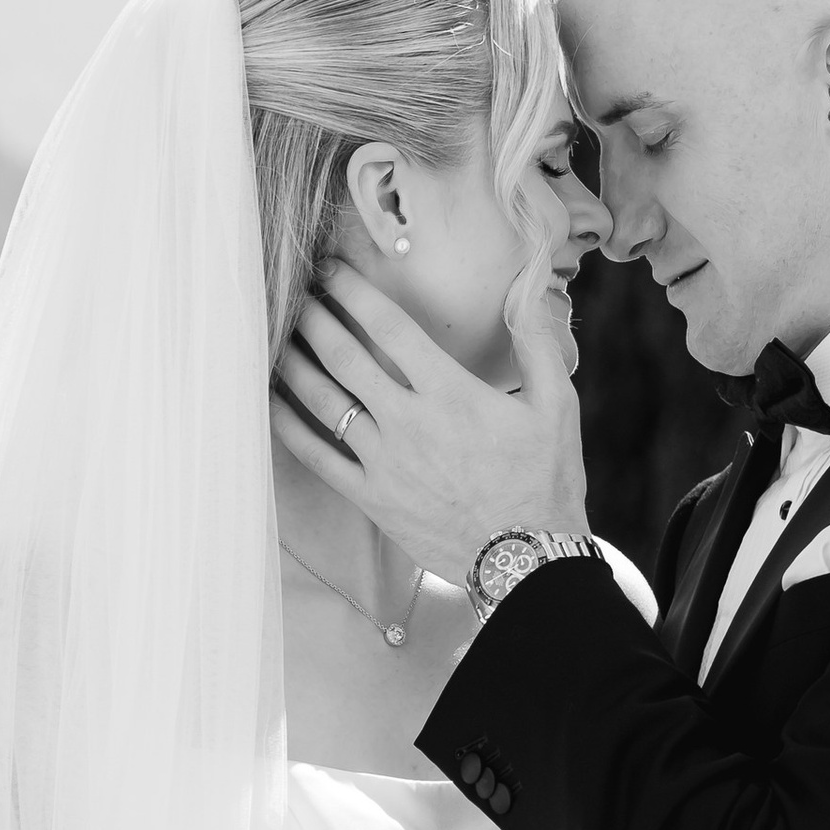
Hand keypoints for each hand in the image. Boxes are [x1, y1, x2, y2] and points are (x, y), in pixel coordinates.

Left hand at [271, 262, 590, 581]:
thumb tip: (528, 294)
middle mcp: (409, 422)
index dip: (352, 291)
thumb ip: (538, 346)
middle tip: (296, 295)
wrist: (527, 559)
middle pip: (344, 356)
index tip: (330, 271)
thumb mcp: (558, 408)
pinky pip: (318, 458)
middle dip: (313, 318)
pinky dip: (289, 427)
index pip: (388, 327)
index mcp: (450, 393)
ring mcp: (385, 462)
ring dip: (295, 363)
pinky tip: (272, 403)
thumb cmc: (545, 482)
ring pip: (324, 401)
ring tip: (277, 338)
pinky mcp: (372, 498)